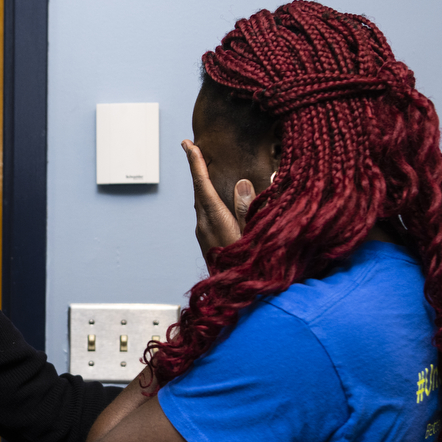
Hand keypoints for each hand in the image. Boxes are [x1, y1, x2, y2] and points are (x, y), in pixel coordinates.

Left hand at [183, 140, 253, 261]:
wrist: (234, 296)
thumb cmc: (249, 265)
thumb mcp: (253, 236)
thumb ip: (247, 209)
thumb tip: (242, 183)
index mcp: (215, 220)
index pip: (203, 185)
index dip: (195, 163)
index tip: (188, 144)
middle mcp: (204, 225)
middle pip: (198, 190)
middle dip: (195, 167)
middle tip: (192, 146)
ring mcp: (203, 234)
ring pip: (200, 202)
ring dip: (202, 183)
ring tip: (202, 165)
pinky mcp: (206, 241)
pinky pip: (204, 212)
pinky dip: (206, 197)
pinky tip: (212, 196)